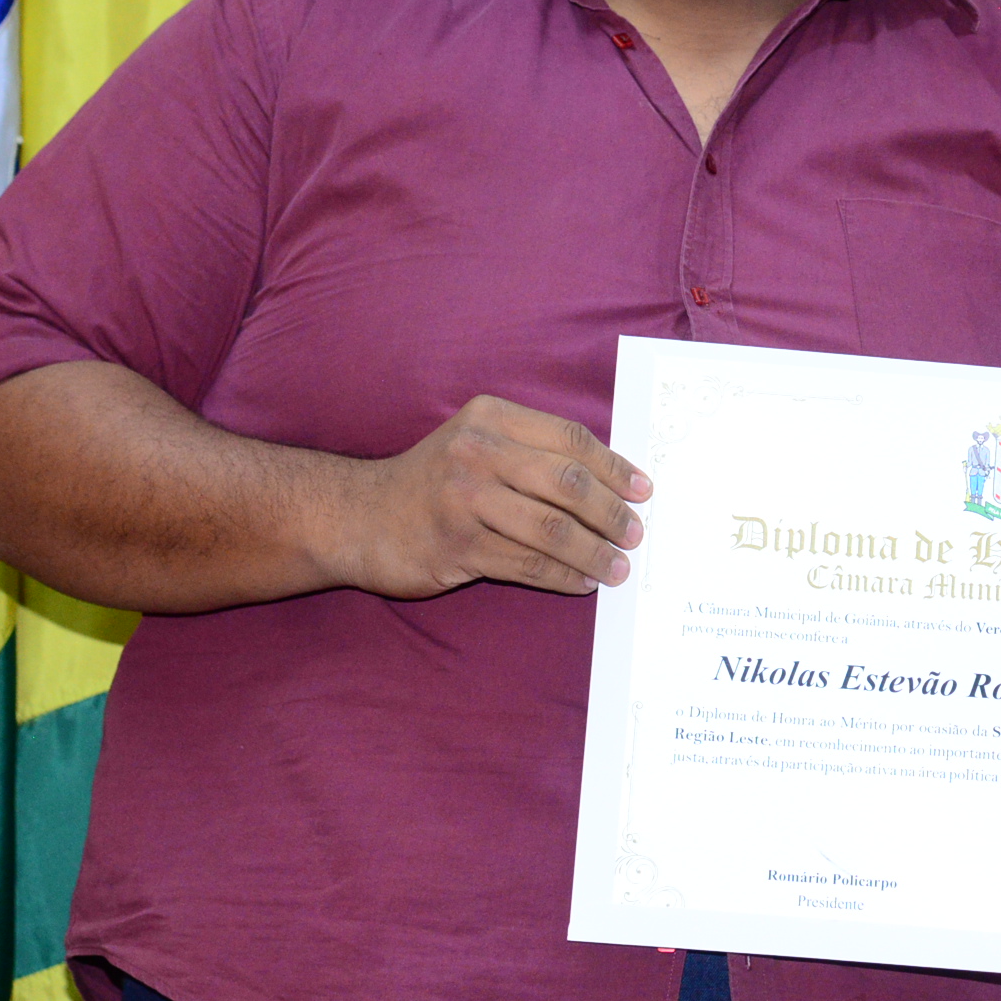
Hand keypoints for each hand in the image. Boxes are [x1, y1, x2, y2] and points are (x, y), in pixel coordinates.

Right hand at [331, 395, 650, 597]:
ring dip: (594, 552)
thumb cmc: (432, 482)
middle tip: (636, 534)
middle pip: (568, 483)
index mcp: (491, 417)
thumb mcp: (476, 444)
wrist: (356, 516)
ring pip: (552, 529)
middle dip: (611, 513)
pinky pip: (527, 565)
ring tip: (618, 566)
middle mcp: (478, 451)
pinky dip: (563, 576)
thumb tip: (609, 484)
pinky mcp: (456, 545)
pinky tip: (582, 582)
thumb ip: (531, 452)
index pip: (570, 440)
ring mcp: (465, 499)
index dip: (614, 467)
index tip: (643, 491)